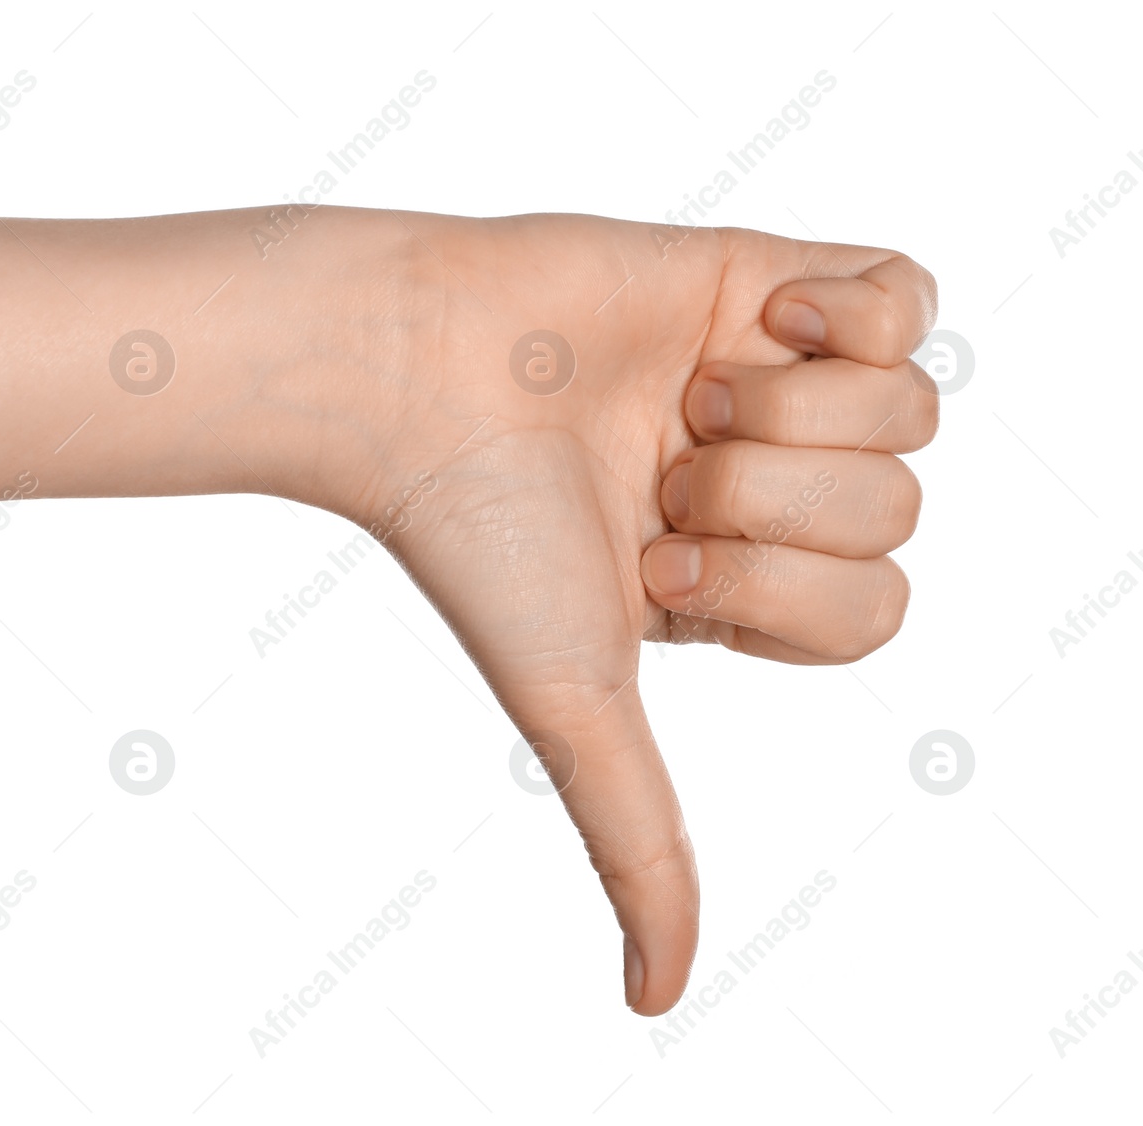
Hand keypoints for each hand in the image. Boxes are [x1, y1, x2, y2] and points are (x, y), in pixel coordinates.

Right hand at [354, 212, 938, 1014]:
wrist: (415, 375)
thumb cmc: (480, 540)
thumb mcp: (577, 710)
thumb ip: (638, 844)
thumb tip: (656, 1002)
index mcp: (738, 583)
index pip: (872, 612)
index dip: (776, 593)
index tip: (655, 564)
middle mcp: (768, 486)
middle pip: (896, 513)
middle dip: (768, 503)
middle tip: (658, 481)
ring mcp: (777, 379)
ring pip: (912, 410)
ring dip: (787, 413)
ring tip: (679, 399)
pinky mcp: (772, 278)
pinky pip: (912, 293)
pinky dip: (846, 310)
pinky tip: (754, 320)